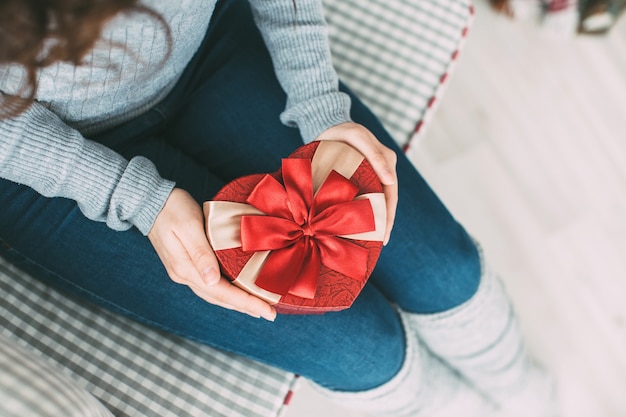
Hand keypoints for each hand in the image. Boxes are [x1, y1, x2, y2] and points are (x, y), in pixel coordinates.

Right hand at [148, 188, 276, 320]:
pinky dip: (227, 292)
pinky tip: (238, 292)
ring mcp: (184, 272)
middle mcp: (184, 275)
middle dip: (246, 307)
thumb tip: (211, 280)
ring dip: (237, 303)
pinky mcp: (187, 265)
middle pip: (220, 298)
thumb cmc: (172, 208)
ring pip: (215, 294)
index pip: (222, 292)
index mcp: (186, 268)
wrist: (151, 201)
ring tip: (258, 308)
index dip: (246, 303)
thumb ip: (200, 253)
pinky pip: (211, 285)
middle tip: (270, 314)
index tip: (267, 311)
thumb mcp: (189, 227)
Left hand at [316, 122, 397, 244]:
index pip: (391, 195)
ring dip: (374, 220)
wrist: (326, 125)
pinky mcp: (360, 177)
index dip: (389, 217)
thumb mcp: (358, 138)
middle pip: (386, 202)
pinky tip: (357, 225)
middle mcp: (383, 169)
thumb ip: (376, 157)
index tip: (384, 236)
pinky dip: (362, 211)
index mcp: (387, 161)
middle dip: (384, 224)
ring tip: (370, 240)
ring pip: (376, 201)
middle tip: (379, 244)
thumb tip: (392, 181)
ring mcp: (372, 174)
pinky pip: (364, 197)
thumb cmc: (342, 130)